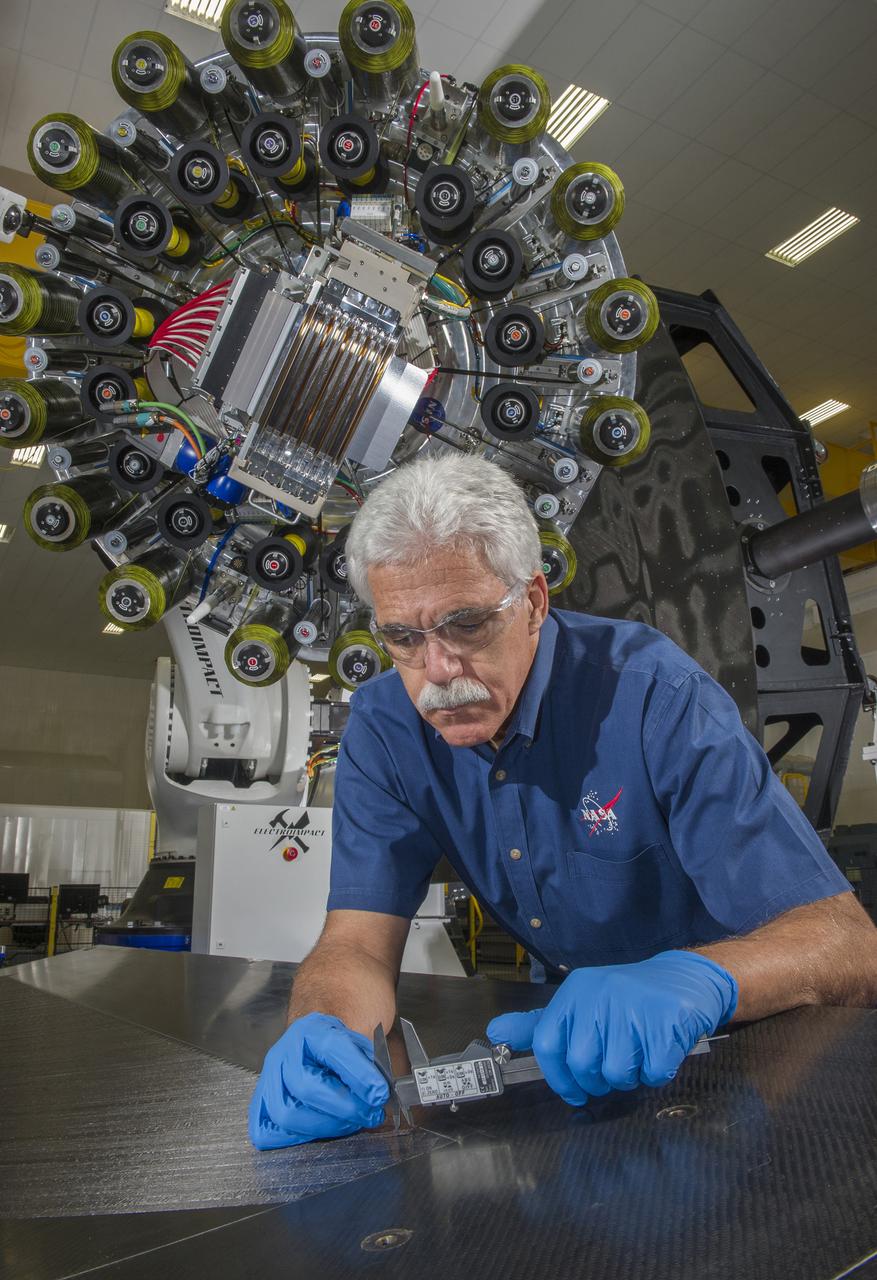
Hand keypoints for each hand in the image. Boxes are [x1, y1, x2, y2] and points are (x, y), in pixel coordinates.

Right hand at [248, 1011, 388, 1149]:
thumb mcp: (358, 1043)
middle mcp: (284, 1052)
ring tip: (350, 1123)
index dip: (359, 1075)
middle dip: (345, 1107)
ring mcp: (268, 1079)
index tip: (380, 1093)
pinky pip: (268, 1131)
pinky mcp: (260, 1103)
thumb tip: (379, 1094)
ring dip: (325, 1126)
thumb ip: (371, 1066)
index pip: (333, 1049)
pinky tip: (320, 1129)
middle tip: (369, 1114)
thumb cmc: (336, 1046)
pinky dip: (296, 1138)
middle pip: (306, 1086)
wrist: (311, 1044)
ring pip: (286, 1114)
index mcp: (311, 1030)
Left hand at [486, 950, 736, 1106]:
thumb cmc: (627, 999)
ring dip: (629, 1078)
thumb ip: (539, 1024)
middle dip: (598, 1081)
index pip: (547, 1044)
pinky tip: (659, 1051)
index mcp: (575, 992)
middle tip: (612, 1070)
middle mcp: (600, 995)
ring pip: (617, 1073)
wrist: (686, 977)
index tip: (574, 1092)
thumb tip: (495, 1034)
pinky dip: (656, 1073)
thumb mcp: (580, 1004)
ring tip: (637, 1056)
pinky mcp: (666, 1022)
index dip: (558, 1077)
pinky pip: (652, 1072)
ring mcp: (634, 1007)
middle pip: (583, 1064)